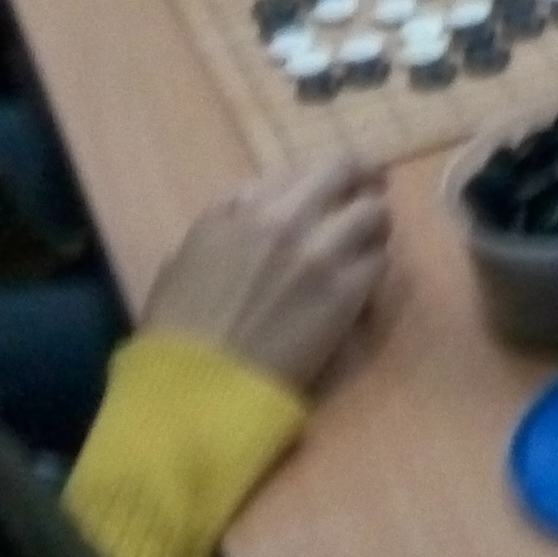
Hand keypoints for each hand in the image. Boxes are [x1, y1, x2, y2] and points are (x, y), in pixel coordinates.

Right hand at [144, 153, 391, 395]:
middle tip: (369, 189)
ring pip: (374, 212)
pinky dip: (374, 265)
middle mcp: (285, 219)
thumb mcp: (183, 258)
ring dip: (372, 223)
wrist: (201, 386)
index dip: (318, 179)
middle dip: (360, 178)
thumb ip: (224, 223)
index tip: (329, 188)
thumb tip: (254, 204)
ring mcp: (321, 252)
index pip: (297, 170)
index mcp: (239, 209)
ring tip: (369, 239)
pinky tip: (363, 281)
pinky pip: (379, 260)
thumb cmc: (178, 331)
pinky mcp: (347, 291)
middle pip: (344, 171)